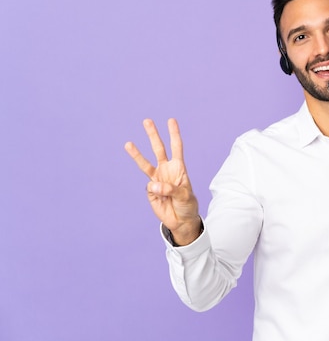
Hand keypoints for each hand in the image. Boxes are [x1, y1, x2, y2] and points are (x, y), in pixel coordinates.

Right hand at [125, 118, 201, 245]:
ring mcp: (157, 180)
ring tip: (128, 143)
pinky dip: (154, 192)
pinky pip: (149, 189)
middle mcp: (166, 170)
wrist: (181, 220)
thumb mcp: (185, 196)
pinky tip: (162, 200)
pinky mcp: (150, 191)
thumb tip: (152, 185)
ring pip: (145, 164)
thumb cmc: (187, 205)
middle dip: (153, 135)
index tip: (171, 120)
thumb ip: (170, 189)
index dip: (174, 134)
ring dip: (137, 154)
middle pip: (158, 149)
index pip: (176, 147)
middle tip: (147, 120)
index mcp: (178, 168)